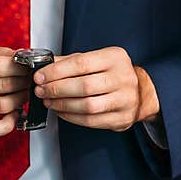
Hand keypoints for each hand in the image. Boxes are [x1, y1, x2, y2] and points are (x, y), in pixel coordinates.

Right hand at [0, 44, 29, 138]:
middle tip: (29, 79)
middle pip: (4, 86)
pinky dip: (11, 122)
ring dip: (21, 99)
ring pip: (4, 106)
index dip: (19, 67)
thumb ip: (0, 53)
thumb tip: (24, 57)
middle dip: (23, 81)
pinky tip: (14, 112)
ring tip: (23, 92)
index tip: (28, 66)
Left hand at [33, 46, 159, 130]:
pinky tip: (61, 111)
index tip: (40, 77)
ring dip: (62, 105)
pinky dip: (71, 117)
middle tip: (41, 90)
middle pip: (84, 86)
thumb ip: (70, 61)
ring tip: (49, 101)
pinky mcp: (121, 119)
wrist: (140, 92)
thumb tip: (44, 66)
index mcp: (115, 58)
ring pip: (87, 106)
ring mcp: (125, 100)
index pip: (81, 63)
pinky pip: (91, 121)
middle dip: (57, 89)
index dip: (56, 72)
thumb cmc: (112, 74)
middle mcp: (123, 78)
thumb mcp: (95, 59)